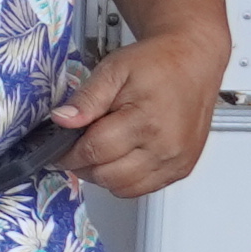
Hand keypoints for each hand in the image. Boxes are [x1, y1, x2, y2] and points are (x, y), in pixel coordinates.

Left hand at [50, 23, 224, 198]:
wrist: (194, 62)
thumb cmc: (156, 63)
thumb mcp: (113, 70)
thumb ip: (87, 98)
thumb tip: (61, 120)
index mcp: (147, 121)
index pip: (94, 151)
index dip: (68, 153)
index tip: (56, 150)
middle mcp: (166, 147)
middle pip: (107, 175)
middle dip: (83, 165)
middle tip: (76, 148)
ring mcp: (176, 162)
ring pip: (123, 189)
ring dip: (103, 176)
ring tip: (98, 151)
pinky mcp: (182, 169)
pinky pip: (143, 189)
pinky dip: (124, 180)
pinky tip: (120, 158)